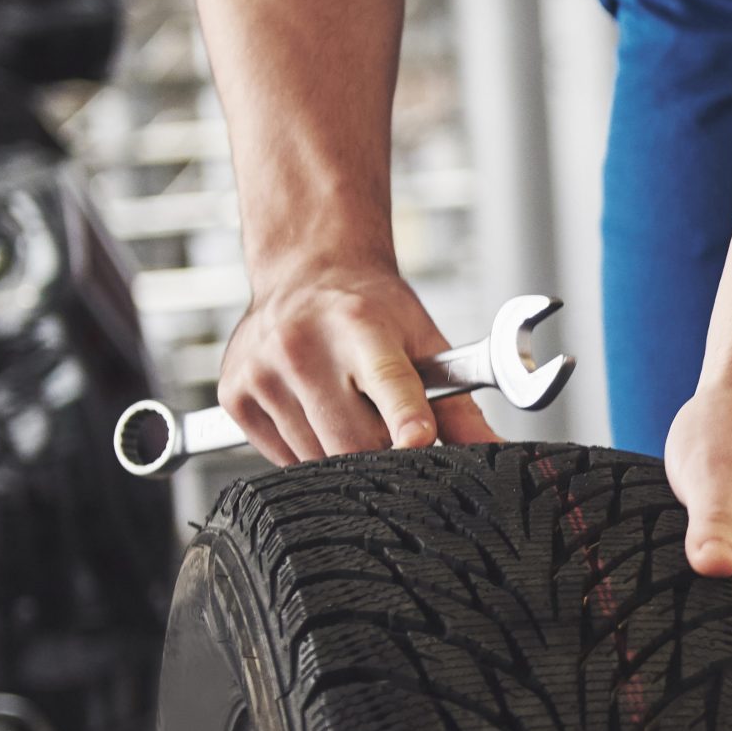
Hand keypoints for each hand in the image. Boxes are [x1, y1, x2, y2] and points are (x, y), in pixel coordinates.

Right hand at [218, 263, 500, 464]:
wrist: (306, 271)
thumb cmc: (371, 310)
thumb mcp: (423, 342)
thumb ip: (459, 404)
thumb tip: (496, 452)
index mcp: (360, 327)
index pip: (387, 380)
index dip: (404, 415)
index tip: (417, 439)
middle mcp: (303, 346)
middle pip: (352, 441)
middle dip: (382, 455)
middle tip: (393, 435)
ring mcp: (262, 373)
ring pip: (316, 459)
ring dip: (343, 457)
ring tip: (350, 410)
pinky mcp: (235, 396)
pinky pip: (283, 458)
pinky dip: (308, 452)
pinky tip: (316, 413)